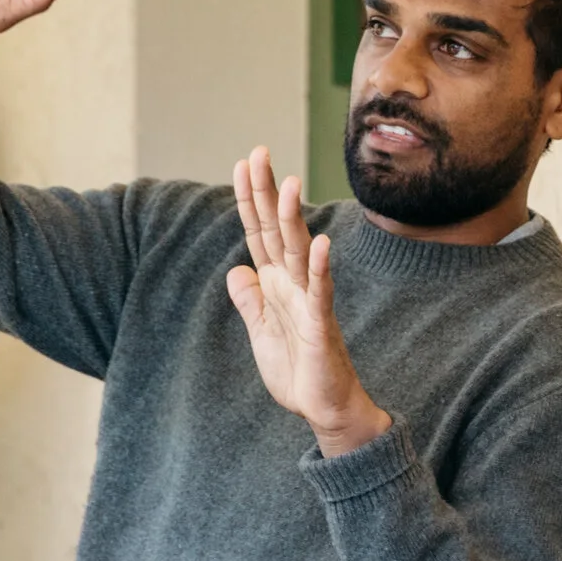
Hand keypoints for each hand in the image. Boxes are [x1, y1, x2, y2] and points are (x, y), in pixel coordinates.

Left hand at [226, 148, 388, 456]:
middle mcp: (293, 284)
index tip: (243, 163)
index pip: (259, 233)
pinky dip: (321, 267)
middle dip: (266, 193)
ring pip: (299, 251)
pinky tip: (321, 242)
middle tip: (259, 152)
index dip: (249, 200)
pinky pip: (320, 292)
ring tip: (288, 183)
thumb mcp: (260, 332)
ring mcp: (309, 301)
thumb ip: (249, 299)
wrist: (324, 408)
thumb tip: (236, 269)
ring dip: (293, 218)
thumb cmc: (298, 371)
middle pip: (277, 230)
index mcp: (275, 284)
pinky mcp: (321, 325)